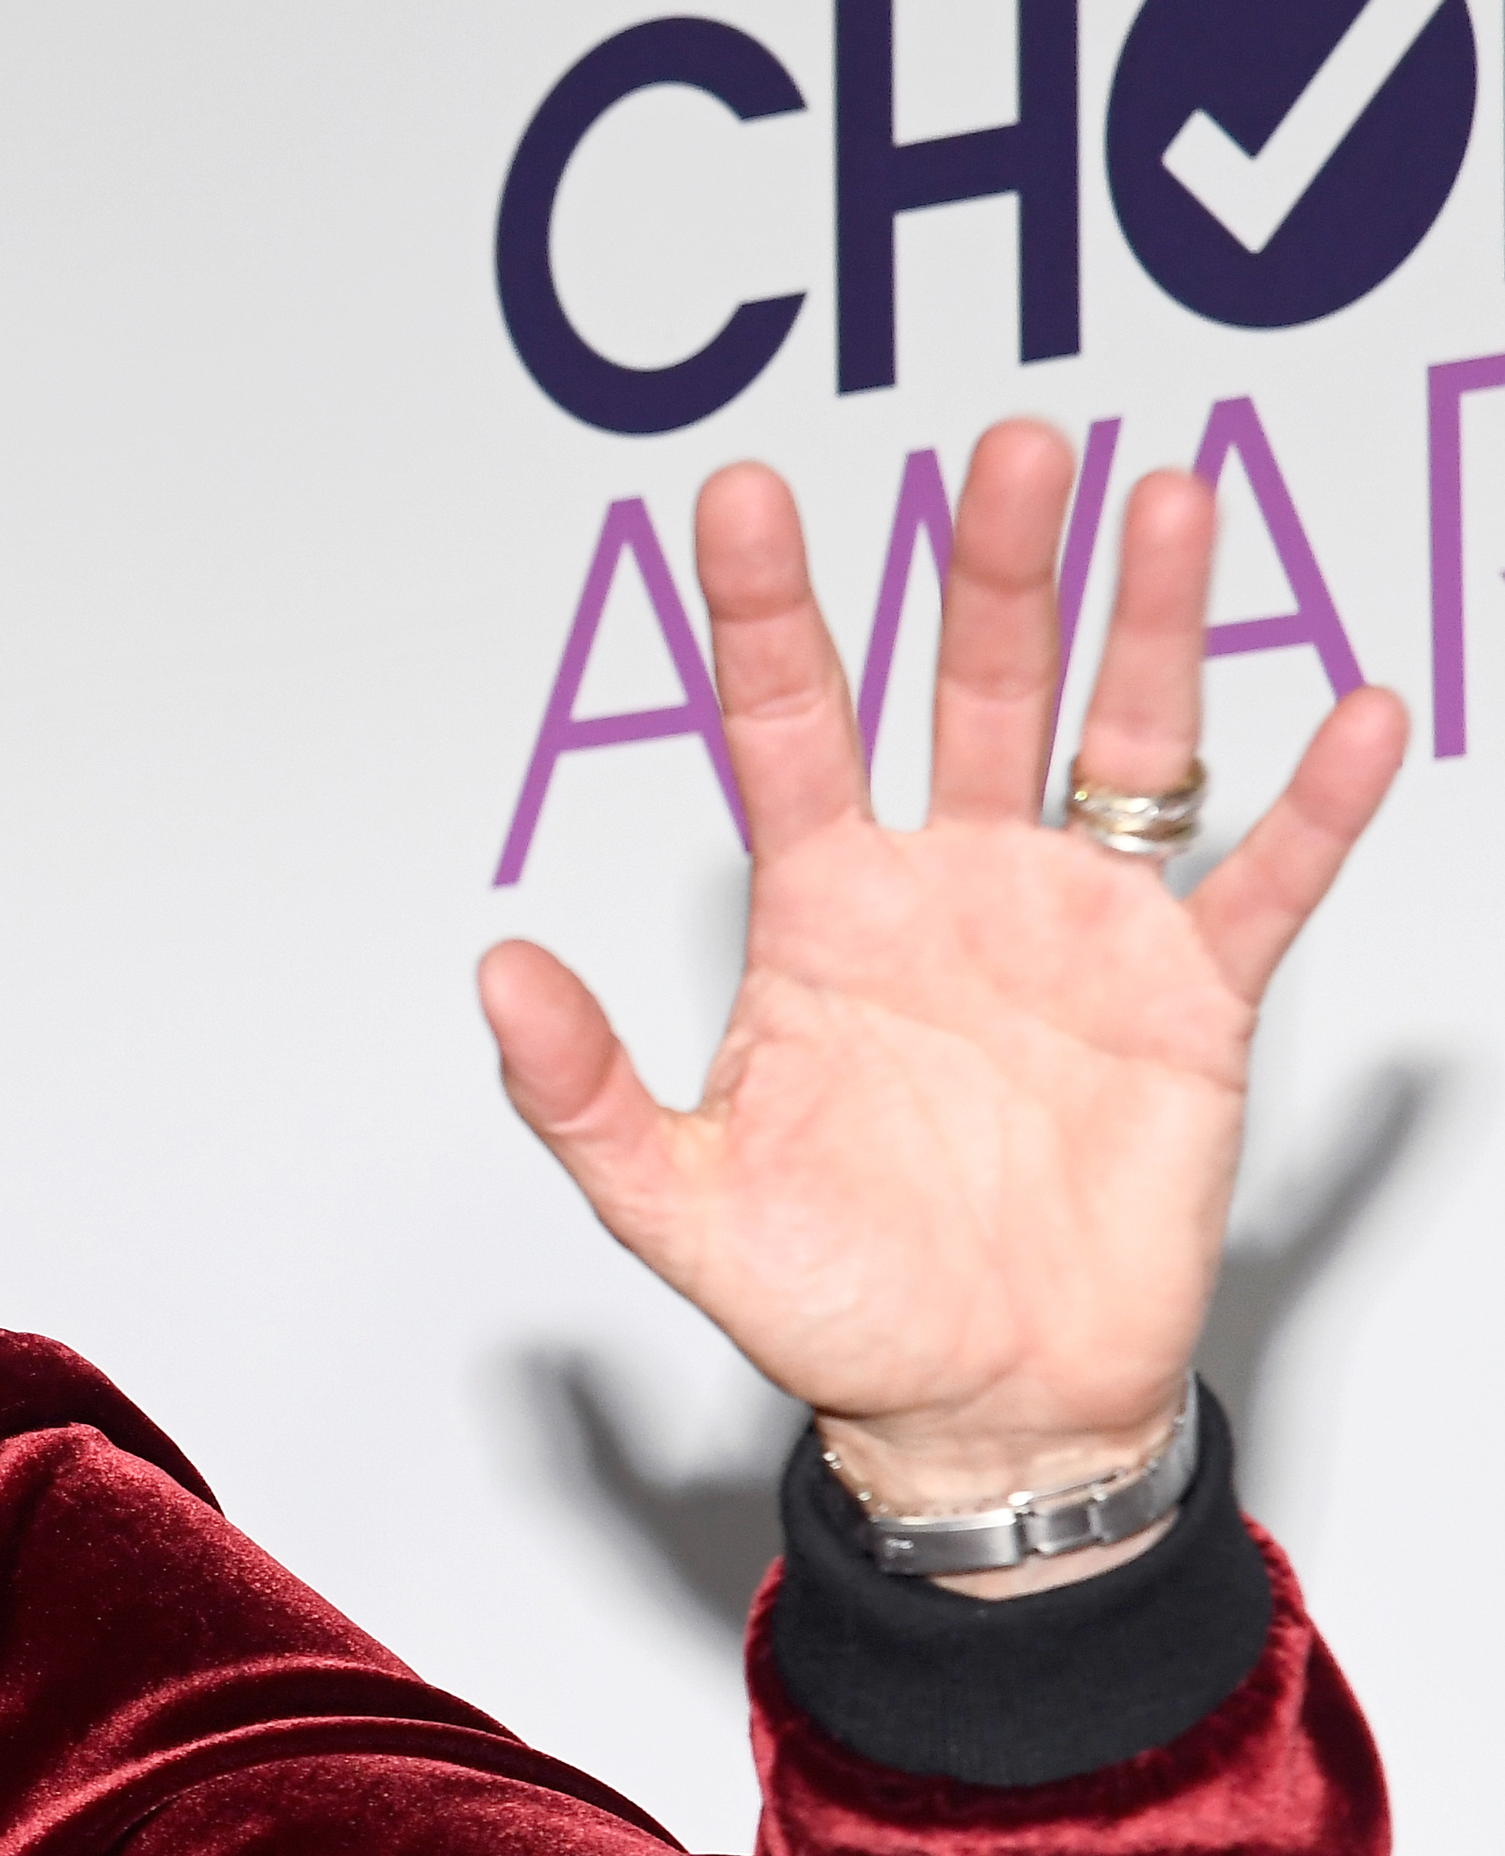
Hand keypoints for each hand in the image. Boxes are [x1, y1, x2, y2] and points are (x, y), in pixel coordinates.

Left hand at [479, 422, 1406, 1575]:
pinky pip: (1262, 885)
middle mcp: (951, 889)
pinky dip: (1316, 808)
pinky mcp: (1188, 1002)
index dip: (766, 612)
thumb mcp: (677, 1202)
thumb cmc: (833, 1301)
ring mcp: (1075, 930)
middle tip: (1013, 450)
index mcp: (821, 916)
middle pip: (972, 688)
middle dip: (994, 568)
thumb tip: (494, 972)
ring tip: (1170, 500)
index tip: (743, 496)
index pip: (784, 726)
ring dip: (1150, 626)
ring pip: (1122, 742)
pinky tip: (1360, 714)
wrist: (982, 1405)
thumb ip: (582, 1089)